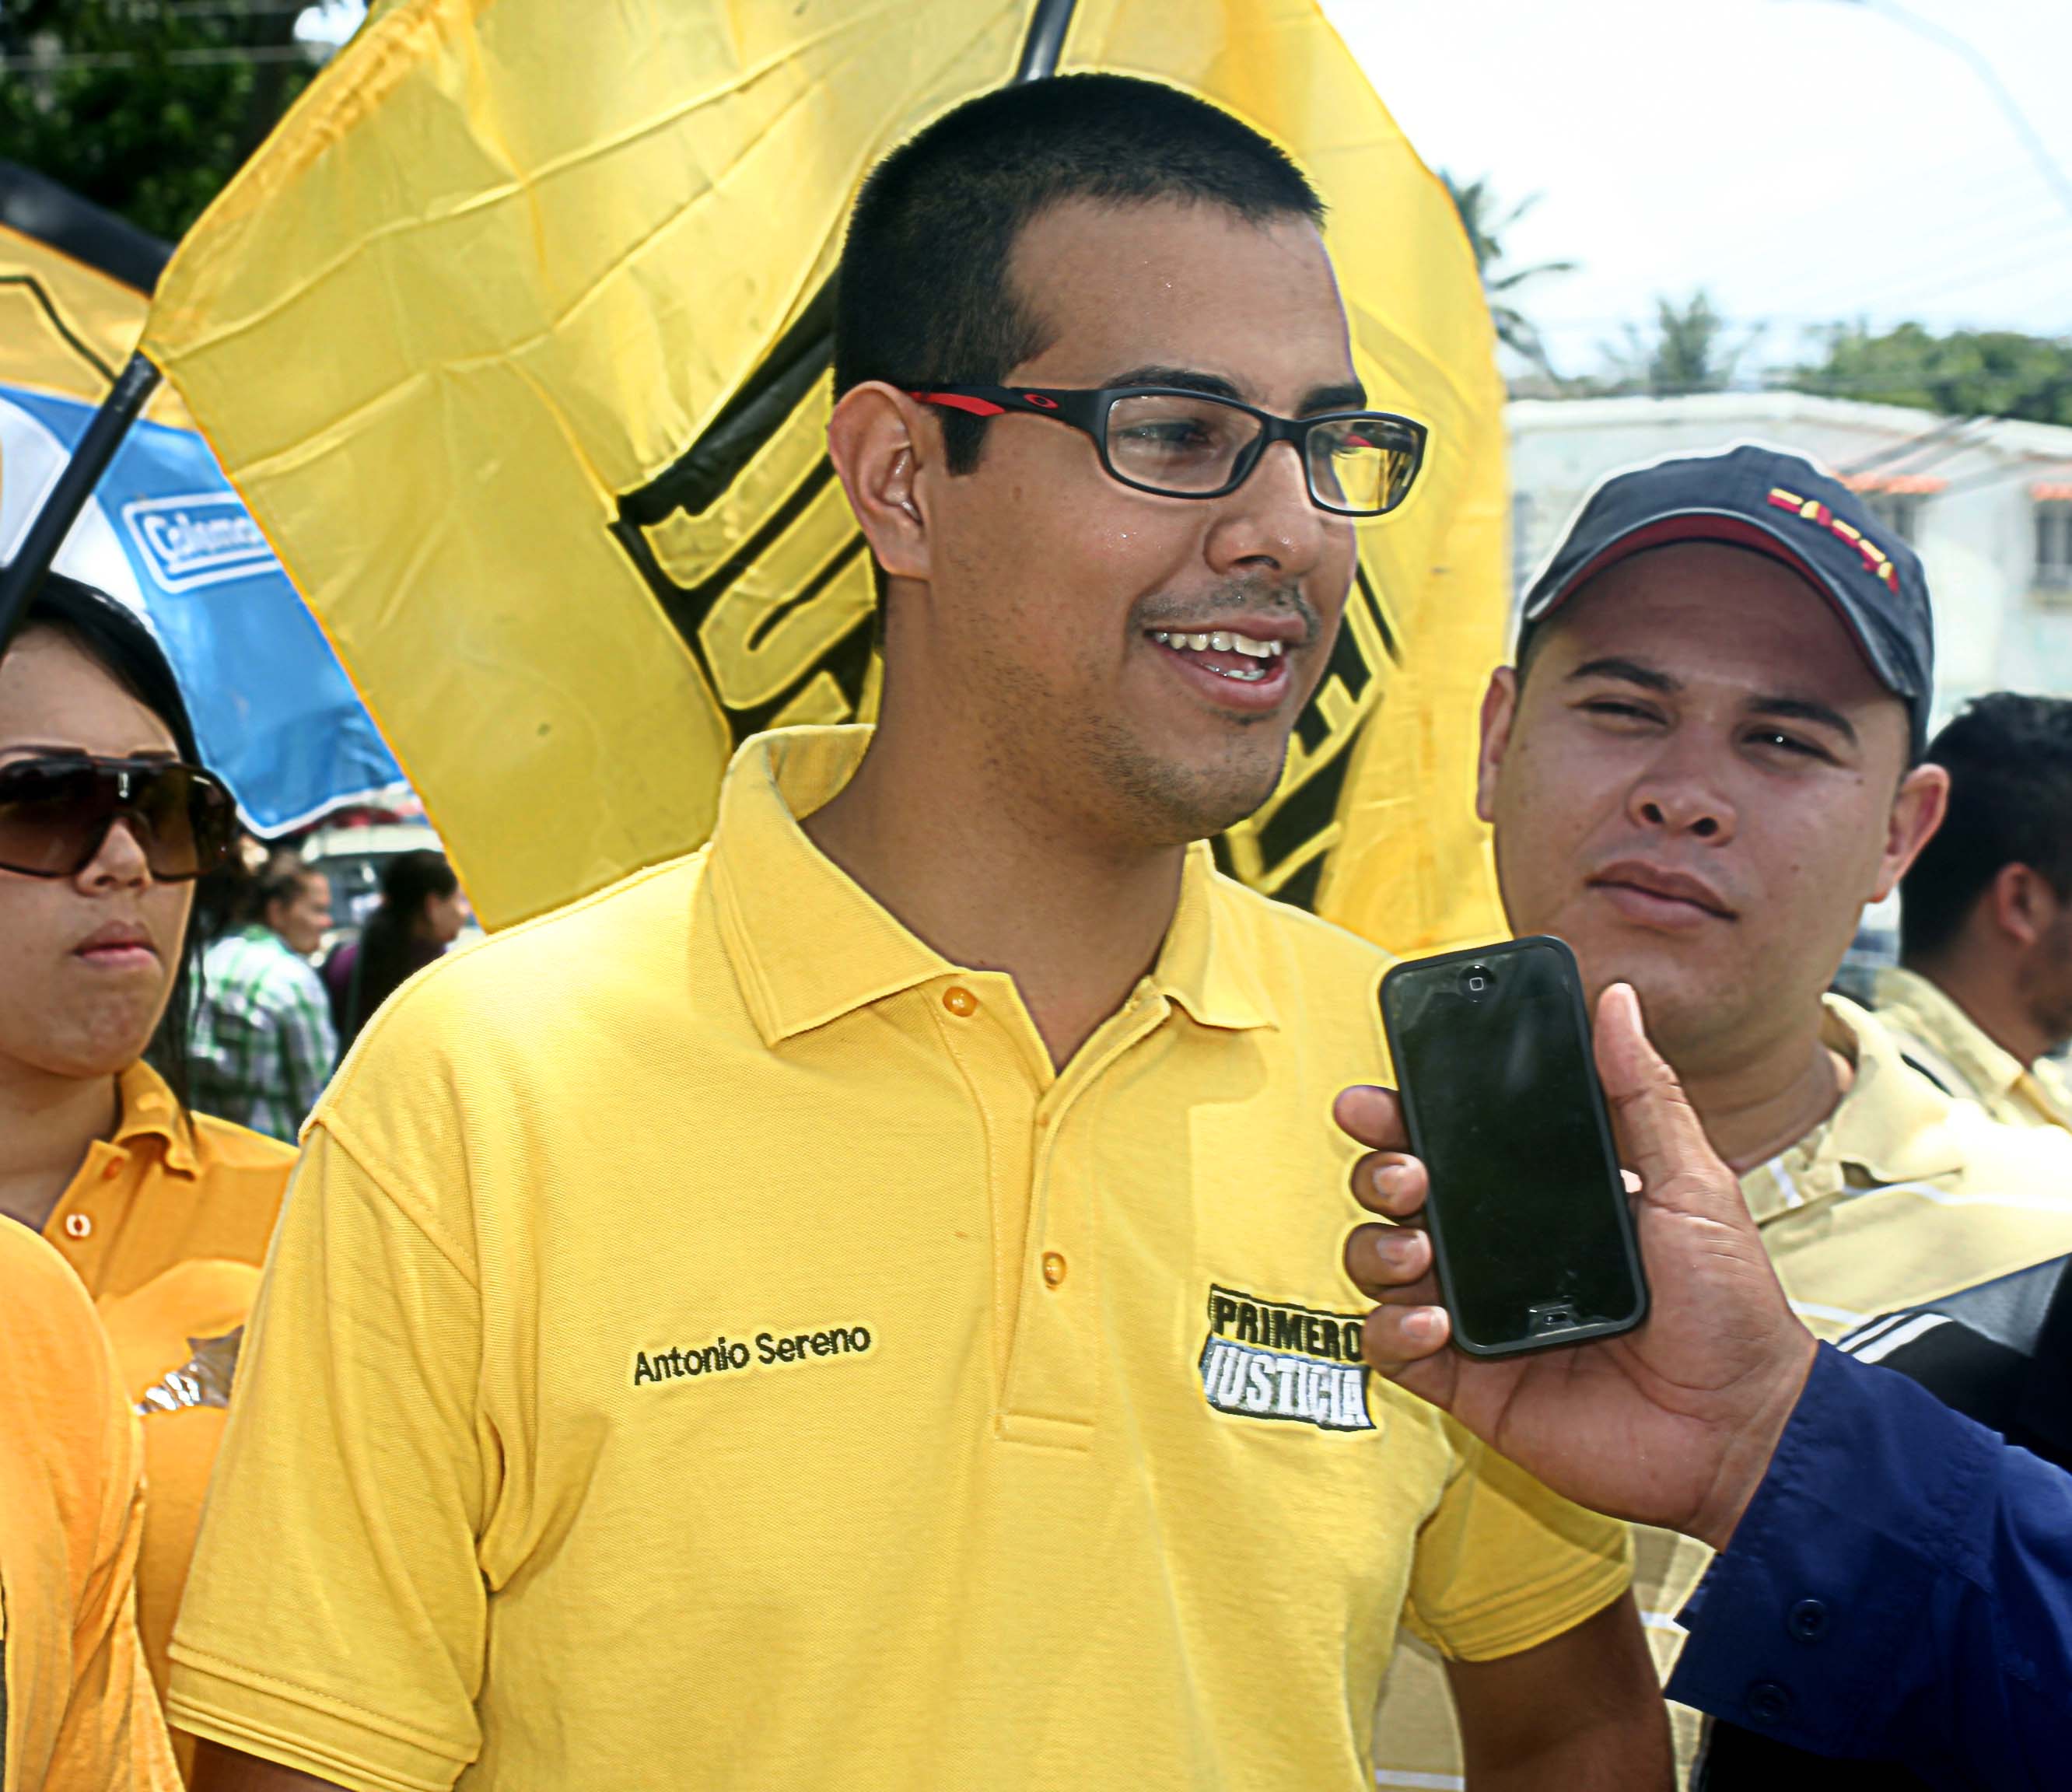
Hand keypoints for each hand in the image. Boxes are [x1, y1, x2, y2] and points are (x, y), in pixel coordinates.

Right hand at [1339, 982, 1816, 1549]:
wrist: (1744, 1428)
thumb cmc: (1730, 1309)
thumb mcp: (1693, 1183)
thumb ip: (1643, 1093)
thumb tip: (1615, 1002)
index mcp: (1538, 1195)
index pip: (1448, 1138)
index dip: (1401, 1113)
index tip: (1378, 1096)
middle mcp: (1495, 1247)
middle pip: (1395, 1191)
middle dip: (1378, 1169)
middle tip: (1408, 1173)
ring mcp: (1476, 1313)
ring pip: (1379, 1260)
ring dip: (1377, 1245)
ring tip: (1418, 1250)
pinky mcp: (1467, 1379)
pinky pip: (1391, 1347)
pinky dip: (1393, 1327)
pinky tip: (1434, 1318)